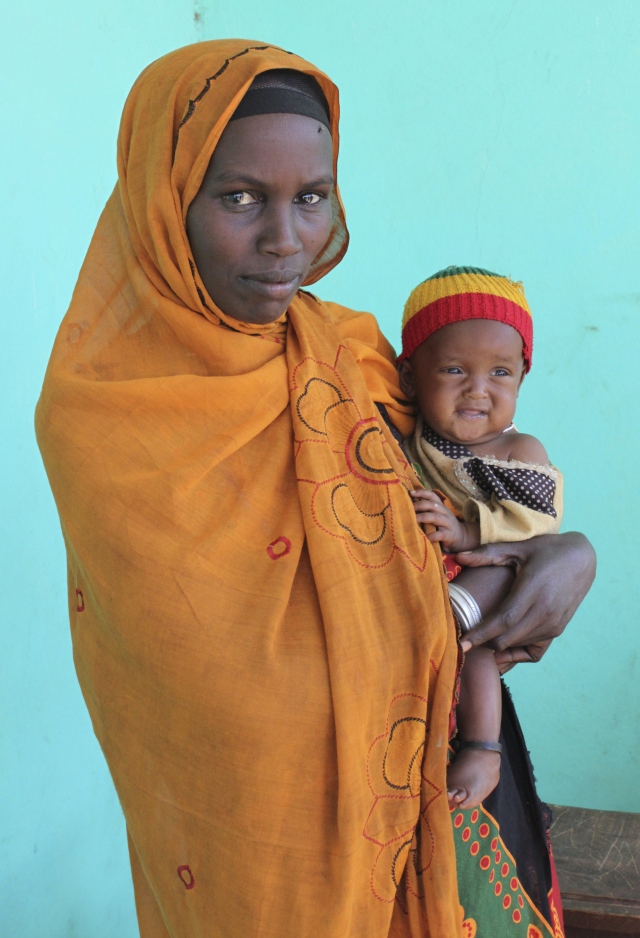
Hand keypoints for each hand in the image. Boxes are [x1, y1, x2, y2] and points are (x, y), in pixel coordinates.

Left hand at [410, 489, 477, 551]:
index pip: (432, 496)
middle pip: (433, 505)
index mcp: (441, 506)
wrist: (461, 537)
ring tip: (414, 520)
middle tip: (409, 508)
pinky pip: (440, 534)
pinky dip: (432, 536)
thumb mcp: (437, 515)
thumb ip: (427, 510)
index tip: (411, 493)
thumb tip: (409, 505)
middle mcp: (445, 512)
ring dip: (423, 517)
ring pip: (436, 517)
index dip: (422, 493)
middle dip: (420, 505)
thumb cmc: (443, 525)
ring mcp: (448, 523)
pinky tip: (424, 537)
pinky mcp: (449, 535)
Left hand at [455, 532, 595, 661]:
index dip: (481, 634)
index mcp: (533, 589)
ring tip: (481, 638)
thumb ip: (487, 554)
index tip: (462, 645)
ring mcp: (554, 622)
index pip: (503, 620)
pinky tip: (502, 642)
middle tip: (466, 638)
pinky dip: (516, 647)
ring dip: (499, 645)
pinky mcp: (559, 629)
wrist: (582, 558)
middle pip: (507, 638)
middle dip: (484, 643)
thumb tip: (459, 557)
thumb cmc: (547, 550)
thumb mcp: (518, 548)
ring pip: (518, 645)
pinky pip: (533, 649)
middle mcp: (545, 610)